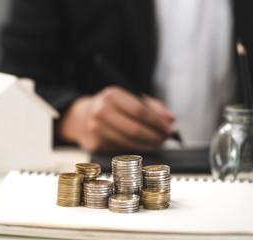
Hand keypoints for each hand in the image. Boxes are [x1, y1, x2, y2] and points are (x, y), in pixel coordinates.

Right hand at [57, 86, 173, 151]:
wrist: (82, 117)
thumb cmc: (112, 107)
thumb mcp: (130, 99)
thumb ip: (152, 107)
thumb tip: (170, 119)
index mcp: (112, 95)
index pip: (139, 110)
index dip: (156, 122)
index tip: (168, 128)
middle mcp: (101, 110)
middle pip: (134, 128)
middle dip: (154, 136)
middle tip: (165, 139)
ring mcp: (96, 128)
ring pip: (129, 142)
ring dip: (148, 145)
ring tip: (157, 144)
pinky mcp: (96, 144)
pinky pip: (122, 150)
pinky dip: (136, 150)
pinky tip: (143, 147)